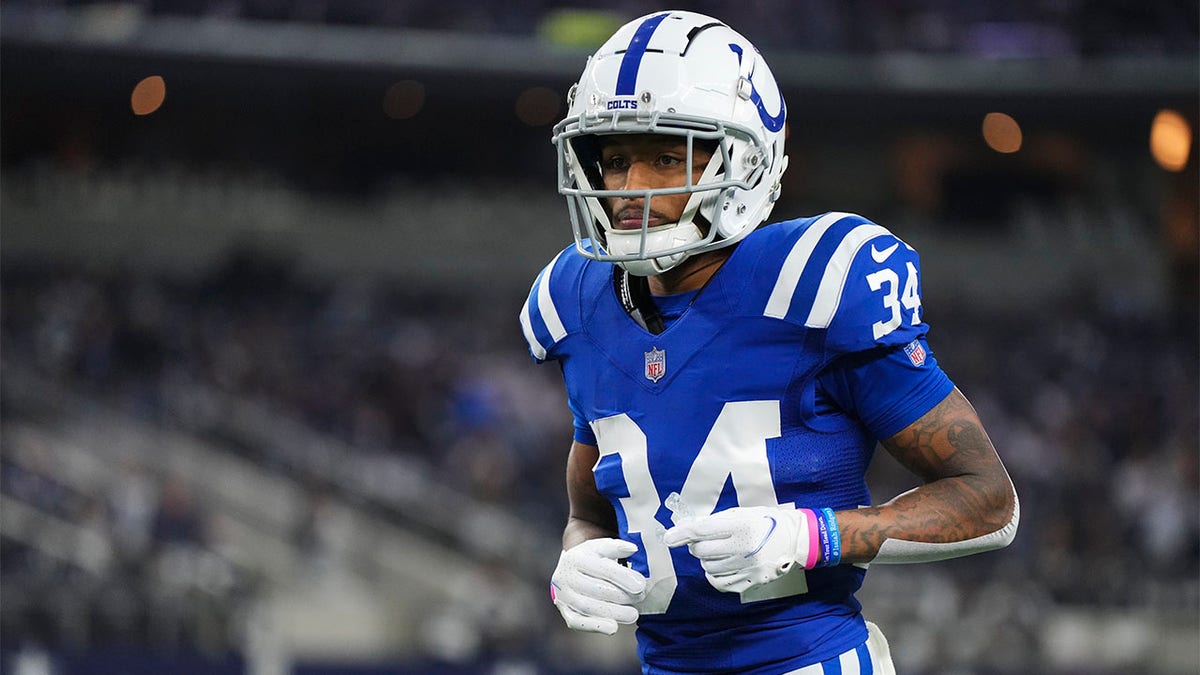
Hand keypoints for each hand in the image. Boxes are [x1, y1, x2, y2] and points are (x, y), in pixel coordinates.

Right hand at [550, 538, 646, 634]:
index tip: (641, 586)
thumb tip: (632, 549)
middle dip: (621, 596)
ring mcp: (563, 596)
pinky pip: (578, 622)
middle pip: (596, 589)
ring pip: (588, 607)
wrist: (569, 571)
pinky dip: (596, 626)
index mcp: (575, 558)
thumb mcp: (601, 548)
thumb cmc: (591, 559)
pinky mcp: (565, 612)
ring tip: (633, 614)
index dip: (623, 578)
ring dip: (613, 612)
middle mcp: (565, 577)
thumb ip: (617, 547)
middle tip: (640, 598)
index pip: (602, 569)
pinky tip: (613, 627)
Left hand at [663, 506, 824, 592]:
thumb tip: (690, 527)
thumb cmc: (768, 521)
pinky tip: (721, 566)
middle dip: (697, 546)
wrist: (797, 539)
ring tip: (718, 552)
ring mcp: (747, 567)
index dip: (681, 534)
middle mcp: (743, 547)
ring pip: (708, 567)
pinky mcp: (751, 581)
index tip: (668, 538)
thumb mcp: (743, 512)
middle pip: (702, 551)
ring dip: (707, 560)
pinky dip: (715, 575)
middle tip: (705, 541)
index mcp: (740, 525)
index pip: (701, 530)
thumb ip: (717, 521)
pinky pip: (720, 583)